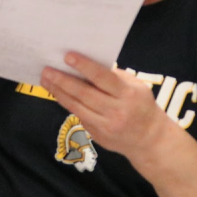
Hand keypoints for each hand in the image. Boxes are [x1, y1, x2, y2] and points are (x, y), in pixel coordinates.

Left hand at [40, 52, 171, 166]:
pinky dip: (66, 103)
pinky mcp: (98, 136)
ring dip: (58, 92)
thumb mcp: (136, 87)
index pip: (103, 78)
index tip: (67, 56)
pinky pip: (79, 116)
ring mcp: (106, 126)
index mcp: (128, 94)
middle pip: (84, 93)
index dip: (84, 66)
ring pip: (77, 106)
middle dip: (63, 80)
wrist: (150, 140)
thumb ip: (114, 77)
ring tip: (46, 80)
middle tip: (47, 69)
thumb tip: (85, 65)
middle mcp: (116, 111)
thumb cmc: (141, 105)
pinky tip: (57, 93)